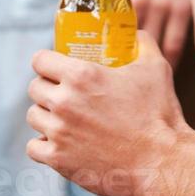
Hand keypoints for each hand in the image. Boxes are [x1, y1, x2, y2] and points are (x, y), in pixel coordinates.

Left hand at [26, 32, 190, 195]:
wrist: (161, 162)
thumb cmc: (159, 113)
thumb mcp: (155, 67)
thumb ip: (143, 43)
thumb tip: (136, 34)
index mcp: (81, 75)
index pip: (40, 60)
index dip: (47, 61)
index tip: (55, 67)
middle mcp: (64, 102)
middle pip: (34, 88)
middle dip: (47, 87)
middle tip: (63, 93)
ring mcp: (59, 132)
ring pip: (33, 116)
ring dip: (45, 115)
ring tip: (62, 118)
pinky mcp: (59, 159)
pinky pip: (33, 147)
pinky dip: (43, 145)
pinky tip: (59, 142)